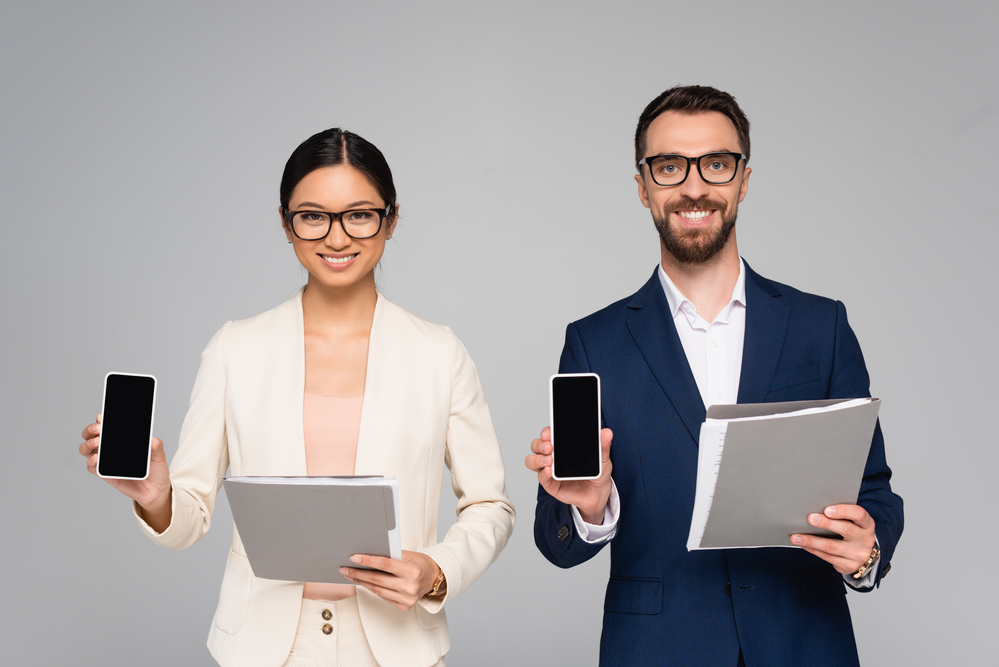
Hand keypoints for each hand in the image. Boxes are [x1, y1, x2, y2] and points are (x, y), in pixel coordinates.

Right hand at [79, 414, 172, 530]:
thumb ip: (156, 448)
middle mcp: (111, 449)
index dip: (101, 420)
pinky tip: (97, 458)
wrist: (156, 490)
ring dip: (88, 444)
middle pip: (91, 436)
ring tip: (97, 442)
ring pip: (87, 450)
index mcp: (122, 440)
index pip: (107, 426)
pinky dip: (91, 462)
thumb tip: (153, 440)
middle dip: (90, 429)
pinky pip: (93, 467)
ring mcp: (106, 461)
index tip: (101, 417)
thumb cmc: (156, 470)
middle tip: (99, 428)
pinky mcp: (106, 475)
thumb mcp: (159, 457)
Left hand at [340, 551, 440, 610]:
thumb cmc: (420, 563)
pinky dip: (372, 588)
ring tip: (350, 575)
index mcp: (412, 571)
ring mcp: (407, 599)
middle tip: (345, 568)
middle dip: (359, 573)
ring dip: (362, 582)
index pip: (385, 565)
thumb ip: (391, 555)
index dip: (368, 561)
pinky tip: (363, 583)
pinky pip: (383, 596)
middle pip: (378, 579)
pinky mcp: (403, 606)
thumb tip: (368, 555)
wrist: (433, 578)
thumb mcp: (409, 555)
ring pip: (377, 590)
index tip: (354, 558)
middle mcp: (410, 587)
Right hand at [525, 426, 612, 523]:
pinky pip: (541, 477)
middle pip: (536, 445)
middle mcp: (551, 455)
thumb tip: (607, 432)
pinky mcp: (550, 483)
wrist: (598, 493)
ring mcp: (548, 470)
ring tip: (548, 460)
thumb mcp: (602, 458)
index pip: (548, 434)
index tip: (549, 432)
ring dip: (537, 459)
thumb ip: (603, 446)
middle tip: (549, 446)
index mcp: (561, 445)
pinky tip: (549, 471)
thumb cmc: (596, 473)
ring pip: (531, 460)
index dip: (546, 432)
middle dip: (540, 444)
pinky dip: (543, 473)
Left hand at [791, 504, 876, 575]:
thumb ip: (841, 515)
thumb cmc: (854, 532)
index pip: (859, 514)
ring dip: (812, 541)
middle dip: (826, 523)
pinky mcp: (849, 566)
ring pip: (832, 547)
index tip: (827, 509)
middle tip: (810, 518)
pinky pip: (828, 558)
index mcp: (867, 524)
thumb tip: (815, 507)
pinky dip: (813, 550)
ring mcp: (859, 555)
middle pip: (846, 529)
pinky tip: (803, 545)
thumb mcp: (854, 522)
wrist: (865, 555)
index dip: (843, 511)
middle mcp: (865, 539)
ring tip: (796, 537)